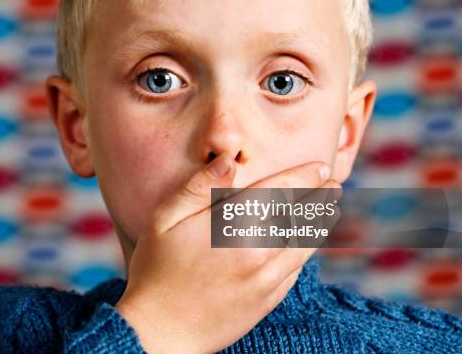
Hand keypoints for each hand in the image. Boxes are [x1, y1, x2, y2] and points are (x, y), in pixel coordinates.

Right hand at [115, 153, 339, 353]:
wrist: (161, 331)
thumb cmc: (156, 270)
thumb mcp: (165, 220)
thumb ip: (199, 188)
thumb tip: (229, 160)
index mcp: (234, 227)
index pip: (279, 193)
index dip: (303, 177)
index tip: (320, 168)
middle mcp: (258, 252)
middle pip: (299, 218)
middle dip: (320, 198)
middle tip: (334, 185)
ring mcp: (265, 280)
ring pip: (304, 245)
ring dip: (320, 224)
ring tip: (330, 209)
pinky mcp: (266, 301)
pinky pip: (296, 272)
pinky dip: (307, 253)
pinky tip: (308, 245)